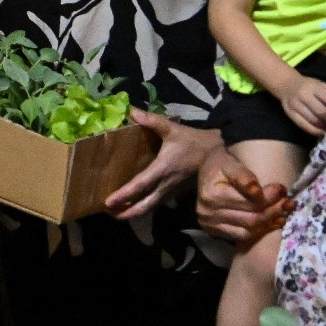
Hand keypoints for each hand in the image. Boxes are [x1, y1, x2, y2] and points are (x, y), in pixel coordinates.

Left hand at [101, 109, 220, 220]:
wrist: (217, 154)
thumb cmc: (193, 141)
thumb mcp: (172, 129)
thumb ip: (151, 120)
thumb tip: (131, 110)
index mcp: (162, 169)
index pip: (140, 185)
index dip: (124, 195)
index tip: (108, 202)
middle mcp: (165, 184)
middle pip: (144, 205)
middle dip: (126, 212)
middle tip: (108, 214)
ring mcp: (171, 191)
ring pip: (150, 207)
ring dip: (134, 212)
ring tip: (117, 214)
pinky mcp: (175, 193)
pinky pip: (157, 204)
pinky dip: (144, 207)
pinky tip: (134, 206)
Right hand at [195, 148, 292, 245]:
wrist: (206, 171)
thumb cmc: (220, 164)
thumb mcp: (231, 163)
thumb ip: (243, 176)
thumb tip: (256, 191)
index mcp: (211, 194)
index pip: (248, 202)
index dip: (269, 198)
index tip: (282, 190)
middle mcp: (208, 212)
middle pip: (250, 218)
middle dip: (273, 211)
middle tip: (288, 202)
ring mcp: (210, 224)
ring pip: (248, 231)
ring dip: (269, 223)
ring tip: (283, 213)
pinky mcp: (214, 231)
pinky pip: (242, 236)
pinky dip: (259, 231)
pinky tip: (271, 222)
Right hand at [277, 74, 325, 135]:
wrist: (286, 84)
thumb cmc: (309, 86)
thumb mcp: (323, 85)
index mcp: (314, 87)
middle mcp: (303, 95)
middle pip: (321, 112)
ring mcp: (295, 105)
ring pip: (313, 120)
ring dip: (324, 127)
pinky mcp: (290, 114)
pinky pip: (304, 126)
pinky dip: (315, 131)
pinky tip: (322, 132)